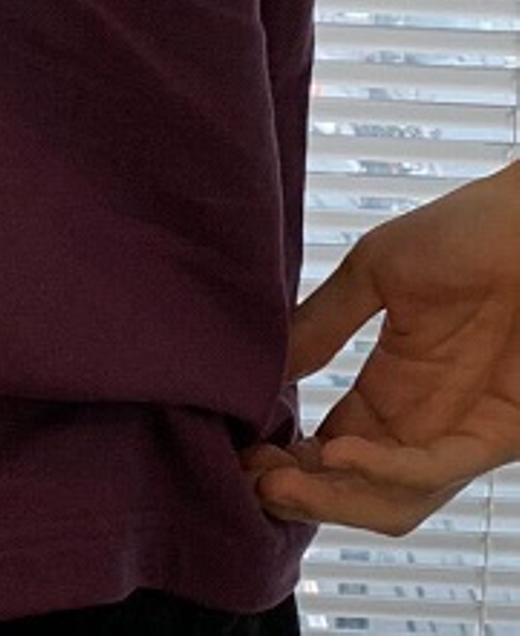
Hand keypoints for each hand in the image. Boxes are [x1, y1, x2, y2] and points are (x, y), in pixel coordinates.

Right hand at [241, 162, 519, 536]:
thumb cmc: (468, 233)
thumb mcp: (375, 273)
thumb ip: (323, 322)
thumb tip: (264, 368)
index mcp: (392, 388)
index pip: (330, 448)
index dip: (286, 461)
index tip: (238, 453)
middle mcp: (423, 424)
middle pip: (353, 489)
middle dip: (300, 495)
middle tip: (249, 480)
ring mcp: (460, 435)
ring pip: (391, 500)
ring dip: (333, 499)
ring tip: (279, 482)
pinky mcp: (496, 434)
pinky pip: (433, 469)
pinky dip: (382, 471)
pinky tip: (336, 451)